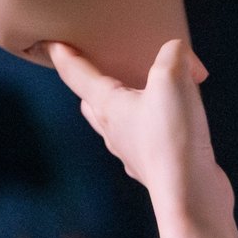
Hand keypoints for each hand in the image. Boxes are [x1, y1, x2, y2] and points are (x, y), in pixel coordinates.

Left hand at [50, 39, 230, 222]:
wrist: (189, 195)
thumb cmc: (173, 138)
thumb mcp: (173, 80)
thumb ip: (173, 55)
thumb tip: (177, 51)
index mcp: (108, 106)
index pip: (76, 74)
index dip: (62, 55)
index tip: (48, 43)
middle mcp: (114, 129)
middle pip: (92, 102)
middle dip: (91, 85)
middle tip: (96, 68)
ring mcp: (132, 151)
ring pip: (116, 124)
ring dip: (121, 108)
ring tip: (138, 94)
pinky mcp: (156, 166)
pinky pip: (146, 141)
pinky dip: (152, 128)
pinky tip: (171, 125)